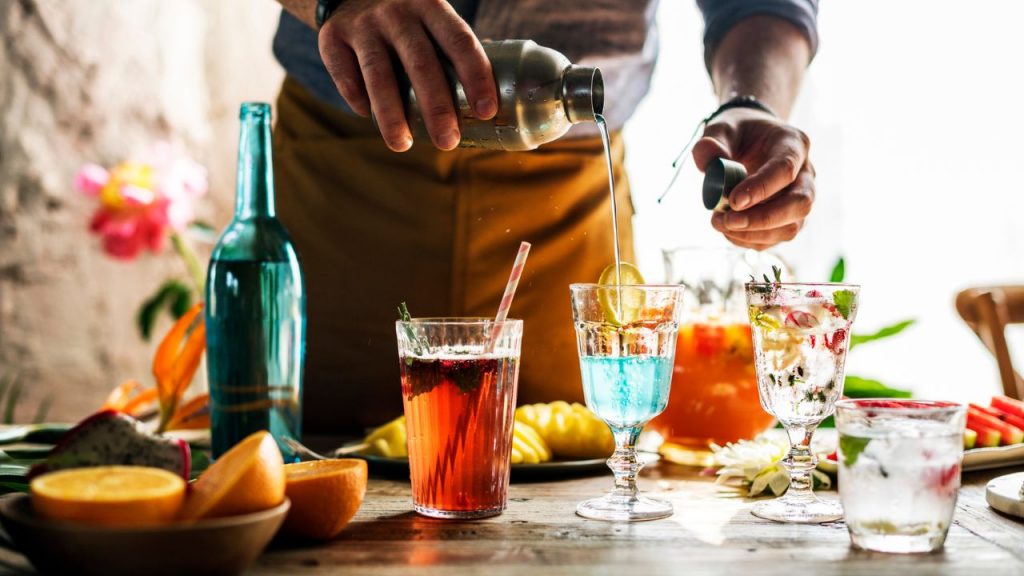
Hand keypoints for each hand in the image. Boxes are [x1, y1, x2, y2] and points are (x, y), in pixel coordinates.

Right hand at [317, 0, 497, 151]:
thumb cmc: (407, 20)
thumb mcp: (431, 20)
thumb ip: (452, 51)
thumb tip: (487, 106)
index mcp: (431, 6)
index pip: (459, 41)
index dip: (476, 76)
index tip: (486, 111)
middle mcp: (397, 12)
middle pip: (421, 63)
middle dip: (436, 108)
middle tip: (447, 141)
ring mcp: (363, 24)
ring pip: (379, 75)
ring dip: (392, 116)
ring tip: (402, 145)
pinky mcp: (332, 37)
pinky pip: (346, 77)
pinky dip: (358, 101)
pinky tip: (368, 117)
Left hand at [692, 108, 814, 249]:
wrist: (749, 142)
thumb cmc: (738, 134)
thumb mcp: (721, 128)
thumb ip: (712, 142)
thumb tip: (707, 164)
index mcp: (793, 143)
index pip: (786, 169)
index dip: (761, 188)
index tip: (732, 200)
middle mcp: (806, 173)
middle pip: (800, 203)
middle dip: (763, 218)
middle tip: (727, 220)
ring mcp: (800, 198)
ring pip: (791, 227)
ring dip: (754, 233)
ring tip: (719, 223)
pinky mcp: (789, 219)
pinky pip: (776, 239)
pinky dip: (749, 240)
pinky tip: (727, 230)